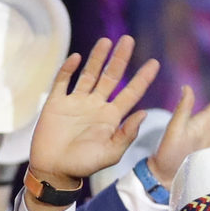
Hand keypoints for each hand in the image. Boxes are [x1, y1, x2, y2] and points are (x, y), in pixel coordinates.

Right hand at [28, 37, 158, 192]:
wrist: (54, 171)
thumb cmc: (84, 166)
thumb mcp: (111, 153)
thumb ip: (127, 134)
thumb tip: (144, 113)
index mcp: (111, 117)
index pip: (131, 93)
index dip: (143, 78)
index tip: (155, 63)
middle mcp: (96, 106)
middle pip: (111, 77)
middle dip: (120, 58)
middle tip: (129, 40)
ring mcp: (76, 102)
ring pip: (89, 74)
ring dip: (97, 58)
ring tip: (106, 41)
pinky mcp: (56, 103)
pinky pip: (63, 81)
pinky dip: (68, 69)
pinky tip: (76, 57)